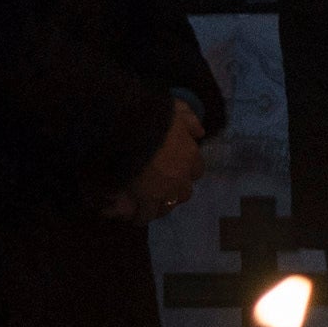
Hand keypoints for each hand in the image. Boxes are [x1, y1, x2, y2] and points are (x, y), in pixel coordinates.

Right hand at [117, 96, 207, 218]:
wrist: (127, 130)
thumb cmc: (150, 117)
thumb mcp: (176, 109)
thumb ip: (189, 120)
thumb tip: (200, 133)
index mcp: (190, 155)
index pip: (196, 170)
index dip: (186, 171)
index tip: (176, 170)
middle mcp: (182, 176)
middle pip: (184, 193)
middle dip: (174, 192)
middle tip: (160, 189)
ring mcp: (165, 190)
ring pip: (167, 206)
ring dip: (158, 206)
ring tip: (146, 206)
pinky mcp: (146, 200)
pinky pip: (146, 215)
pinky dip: (140, 217)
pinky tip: (133, 217)